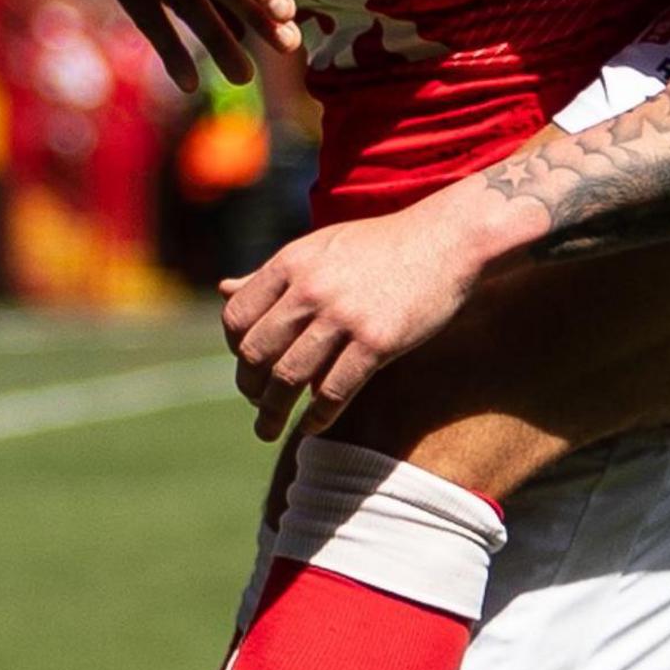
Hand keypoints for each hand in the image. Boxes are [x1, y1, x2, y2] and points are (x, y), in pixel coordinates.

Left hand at [218, 206, 489, 442]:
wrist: (448, 239)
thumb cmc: (381, 245)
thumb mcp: (320, 248)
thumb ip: (272, 274)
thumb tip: (221, 289)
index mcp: (292, 262)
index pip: (236, 317)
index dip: (233, 349)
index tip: (246, 366)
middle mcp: (310, 288)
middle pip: (256, 353)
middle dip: (249, 388)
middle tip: (257, 406)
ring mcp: (343, 316)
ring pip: (289, 379)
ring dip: (273, 414)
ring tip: (268, 430)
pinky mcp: (377, 342)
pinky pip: (333, 391)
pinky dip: (316, 416)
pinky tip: (313, 426)